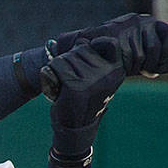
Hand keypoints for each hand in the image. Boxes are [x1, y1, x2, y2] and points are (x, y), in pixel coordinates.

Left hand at [44, 37, 125, 151]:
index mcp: (116, 70)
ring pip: (66, 57)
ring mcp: (92, 80)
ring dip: (59, 70)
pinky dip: (50, 75)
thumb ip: (97, 58)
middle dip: (70, 62)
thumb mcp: (98, 77)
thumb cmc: (84, 98)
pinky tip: (57, 90)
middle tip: (72, 82)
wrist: (75, 128)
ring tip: (66, 87)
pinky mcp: (75, 87)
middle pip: (79, 48)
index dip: (87, 50)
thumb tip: (89, 40)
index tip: (84, 67)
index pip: (102, 43)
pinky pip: (56, 66)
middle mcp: (108, 73)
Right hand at [52, 13, 167, 76]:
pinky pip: (131, 54)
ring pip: (146, 52)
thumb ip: (160, 63)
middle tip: (137, 69)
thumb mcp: (141, 63)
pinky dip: (126, 63)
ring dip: (137, 65)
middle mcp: (141, 20)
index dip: (165, 52)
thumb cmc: (114, 59)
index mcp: (149, 24)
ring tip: (124, 66)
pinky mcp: (117, 31)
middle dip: (150, 64)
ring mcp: (129, 25)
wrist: (86, 55)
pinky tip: (119, 64)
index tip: (154, 64)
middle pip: (158, 47)